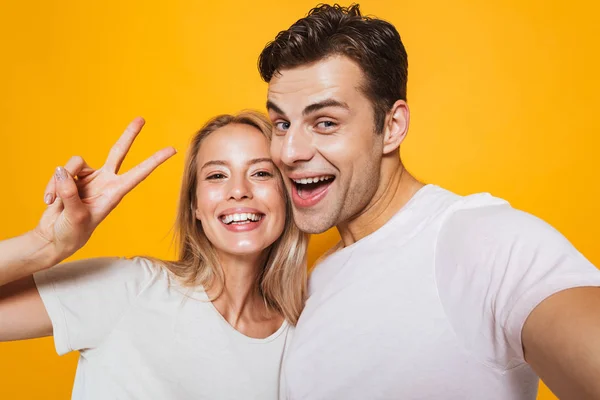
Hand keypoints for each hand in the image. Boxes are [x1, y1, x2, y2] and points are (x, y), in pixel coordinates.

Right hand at [34, 117, 175, 258]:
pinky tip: (50, 201)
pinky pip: (60, 171)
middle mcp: (105, 182)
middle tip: (141, 118)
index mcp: (115, 193)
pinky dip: (51, 184)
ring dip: (61, 182)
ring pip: (75, 163)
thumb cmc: (71, 233)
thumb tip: (62, 171)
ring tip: (56, 202)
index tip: (172, 150)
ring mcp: (88, 178)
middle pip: (118, 152)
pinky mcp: (70, 177)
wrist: (54, 238)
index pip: (138, 174)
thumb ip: (70, 194)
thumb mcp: (75, 217)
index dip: (154, 161)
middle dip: (129, 135)